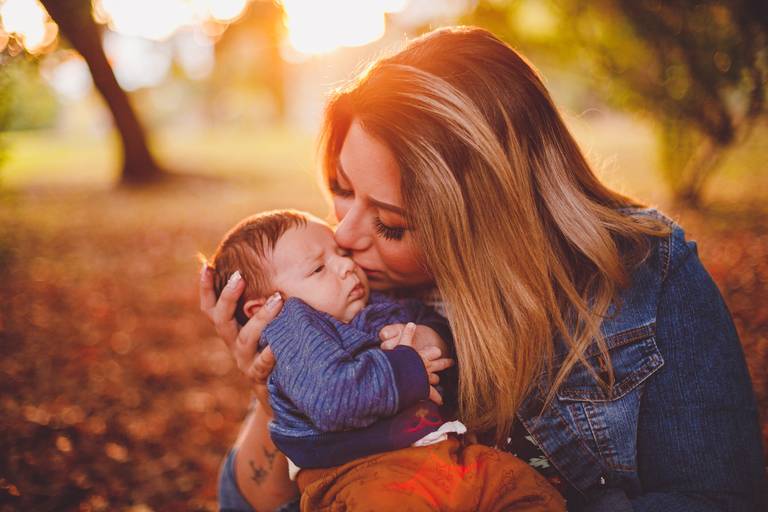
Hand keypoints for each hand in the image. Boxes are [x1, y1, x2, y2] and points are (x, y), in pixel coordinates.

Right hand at [199, 266, 282, 413]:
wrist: (279, 394)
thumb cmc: (270, 350)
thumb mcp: (262, 326)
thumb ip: (259, 302)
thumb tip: (260, 270)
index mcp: (230, 329)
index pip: (210, 307)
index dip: (205, 288)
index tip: (207, 266)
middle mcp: (232, 344)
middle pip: (221, 319)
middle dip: (228, 297)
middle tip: (239, 277)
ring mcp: (244, 361)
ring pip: (246, 338)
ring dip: (261, 317)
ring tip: (278, 299)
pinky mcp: (260, 378)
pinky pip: (263, 365)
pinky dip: (270, 353)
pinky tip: (278, 344)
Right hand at [389, 322, 454, 405]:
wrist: (399, 375)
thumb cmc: (399, 360)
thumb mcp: (402, 344)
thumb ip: (407, 334)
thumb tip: (411, 323)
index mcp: (422, 356)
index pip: (433, 352)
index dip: (435, 352)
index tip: (438, 351)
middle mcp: (426, 366)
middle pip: (439, 365)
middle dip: (445, 363)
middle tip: (451, 362)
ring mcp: (426, 378)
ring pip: (435, 378)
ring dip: (436, 379)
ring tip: (438, 379)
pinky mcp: (425, 389)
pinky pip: (433, 394)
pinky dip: (437, 398)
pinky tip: (441, 401)